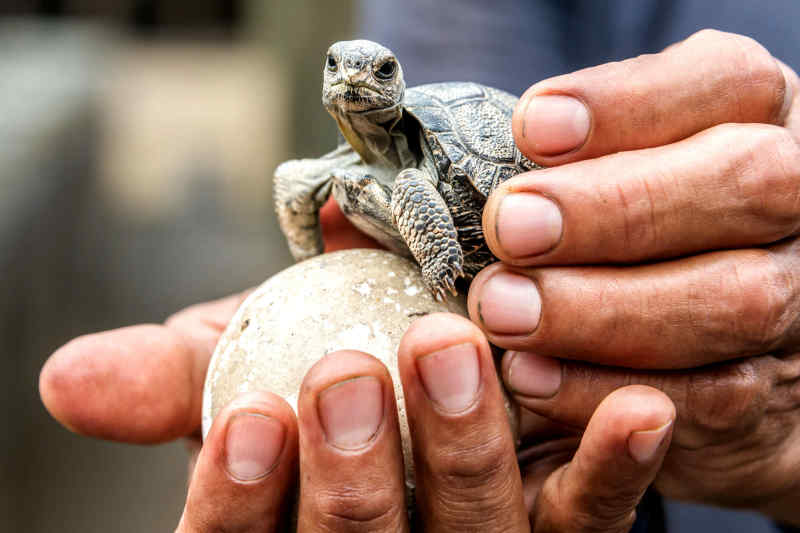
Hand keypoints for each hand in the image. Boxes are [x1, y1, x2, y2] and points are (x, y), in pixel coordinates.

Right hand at [46, 307, 671, 531]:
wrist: (420, 365)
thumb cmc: (324, 367)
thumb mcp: (246, 364)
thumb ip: (179, 375)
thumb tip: (69, 374)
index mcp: (289, 532)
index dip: (237, 502)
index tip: (249, 417)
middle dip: (355, 475)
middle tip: (352, 373)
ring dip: (465, 448)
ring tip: (451, 346)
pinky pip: (589, 522)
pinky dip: (610, 467)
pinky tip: (635, 405)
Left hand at [469, 29, 799, 522]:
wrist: (731, 344)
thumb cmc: (630, 236)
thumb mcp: (595, 174)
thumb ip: (509, 172)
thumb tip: (357, 199)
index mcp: (748, 120)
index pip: (721, 84)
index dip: (631, 104)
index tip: (533, 126)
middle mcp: (788, 204)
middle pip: (744, 185)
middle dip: (617, 207)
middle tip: (510, 228)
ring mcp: (792, 301)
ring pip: (732, 299)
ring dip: (607, 308)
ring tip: (503, 311)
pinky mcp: (766, 397)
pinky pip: (710, 398)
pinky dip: (611, 392)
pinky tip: (531, 381)